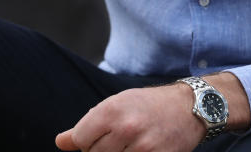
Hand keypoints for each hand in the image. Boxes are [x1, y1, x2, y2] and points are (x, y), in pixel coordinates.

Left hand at [55, 73, 250, 151]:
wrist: (190, 107)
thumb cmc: (148, 105)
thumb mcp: (116, 105)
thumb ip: (87, 125)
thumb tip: (60, 142)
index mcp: (112, 110)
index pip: (81, 141)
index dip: (88, 141)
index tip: (101, 136)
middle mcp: (125, 128)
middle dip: (103, 150)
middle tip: (121, 139)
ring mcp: (142, 147)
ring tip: (132, 145)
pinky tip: (143, 149)